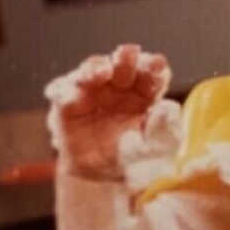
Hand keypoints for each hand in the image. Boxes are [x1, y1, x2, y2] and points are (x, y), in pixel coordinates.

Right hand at [44, 44, 170, 178]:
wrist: (102, 176)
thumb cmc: (136, 156)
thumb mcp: (157, 146)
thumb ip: (163, 128)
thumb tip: (168, 108)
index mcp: (146, 91)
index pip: (152, 73)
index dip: (154, 66)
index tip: (157, 64)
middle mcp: (119, 85)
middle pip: (124, 64)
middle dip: (126, 57)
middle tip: (128, 53)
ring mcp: (92, 92)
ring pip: (92, 70)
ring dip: (96, 67)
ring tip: (102, 73)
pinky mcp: (67, 105)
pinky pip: (61, 92)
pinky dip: (62, 90)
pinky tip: (66, 94)